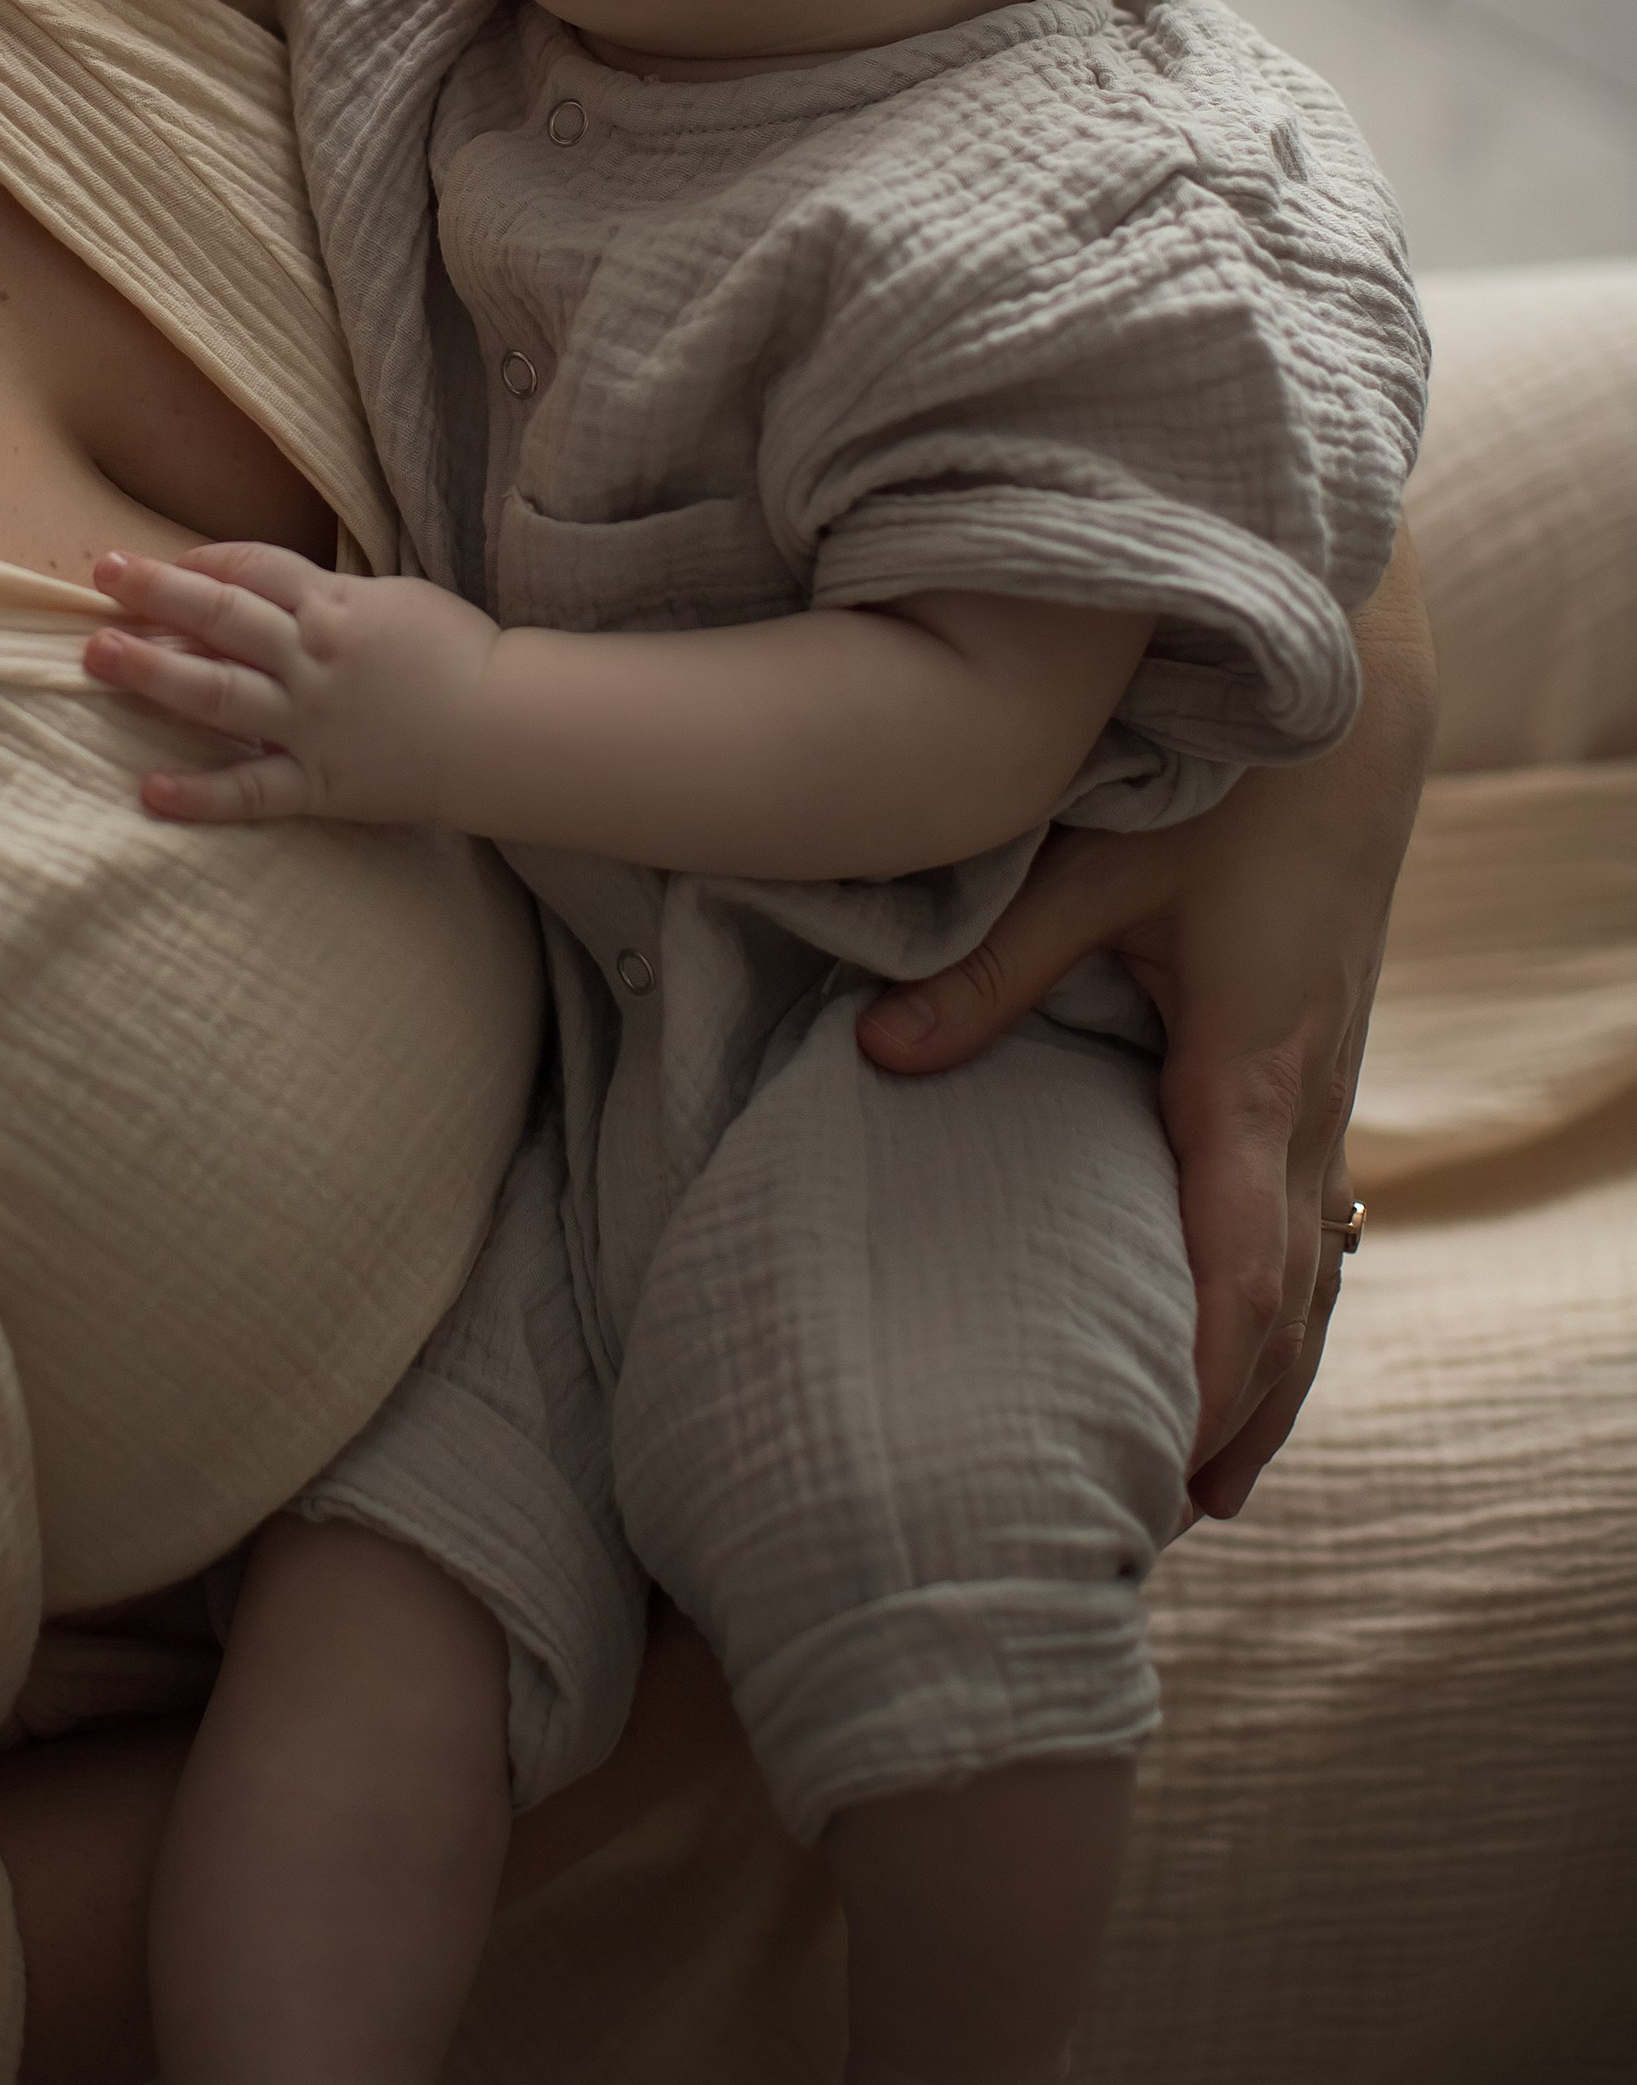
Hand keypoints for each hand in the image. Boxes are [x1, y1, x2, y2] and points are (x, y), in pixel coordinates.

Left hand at [83, 543, 498, 827]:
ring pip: (218, 694)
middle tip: (101, 575)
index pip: (250, 569)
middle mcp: (312, 659)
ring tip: (97, 656)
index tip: (155, 561)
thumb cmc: (458, 655)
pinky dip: (199, 794)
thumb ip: (330, 594)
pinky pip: (250, 790)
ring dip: (153, 674)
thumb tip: (272, 589)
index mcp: (335, 607)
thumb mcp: (395, 598)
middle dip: (156, 593)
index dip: (197, 562)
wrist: (506, 730)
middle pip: (221, 617)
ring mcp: (310, 724)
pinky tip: (150, 791)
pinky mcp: (319, 784)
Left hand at [852, 526, 1433, 1517]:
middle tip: (1172, 1518)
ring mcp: (1324, 1085)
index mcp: (1248, 1069)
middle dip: (1239, 1409)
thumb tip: (875, 1059)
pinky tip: (1254, 1334)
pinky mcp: (1317, 1060)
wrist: (1349, 707)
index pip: (1237, 1265)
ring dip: (1273, 1370)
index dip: (1202, 1374)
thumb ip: (986, 970)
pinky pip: (1312, 1212)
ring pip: (1315, 1265)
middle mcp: (1304, 1098)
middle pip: (1287, 1299)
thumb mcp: (1094, 866)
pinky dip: (1287, 1296)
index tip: (1150, 1459)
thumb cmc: (1223, 778)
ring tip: (1213, 1479)